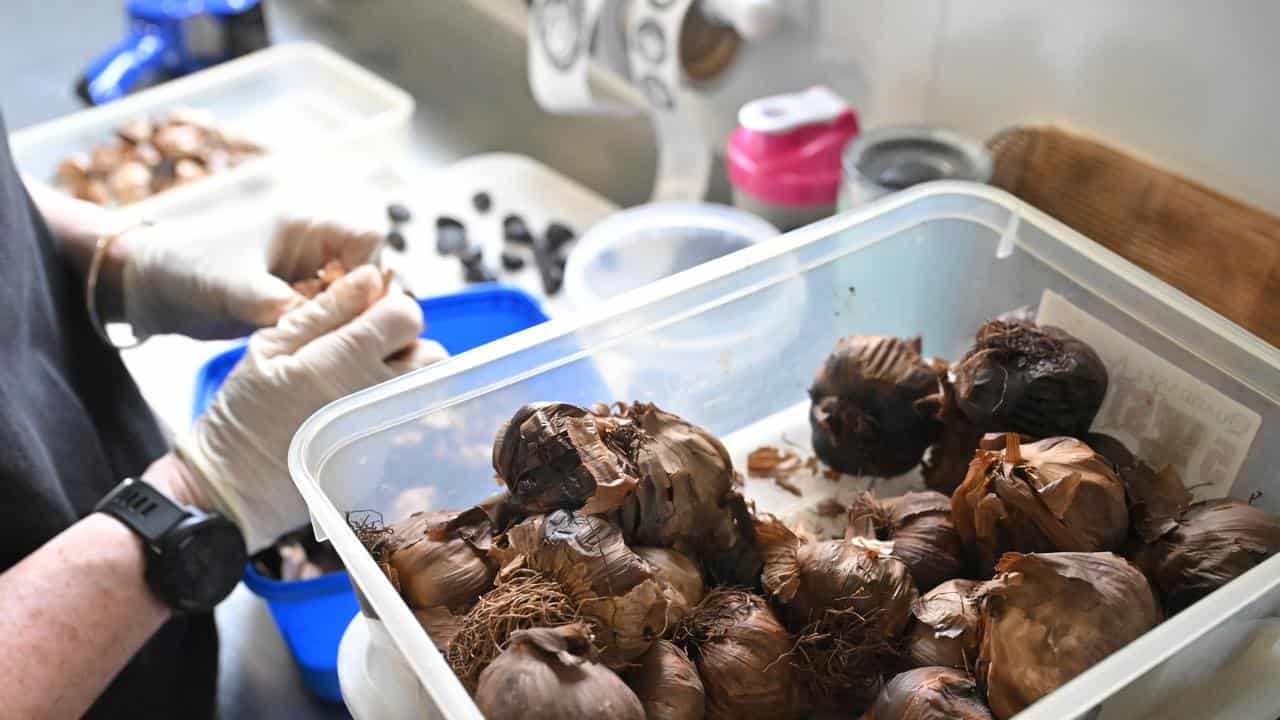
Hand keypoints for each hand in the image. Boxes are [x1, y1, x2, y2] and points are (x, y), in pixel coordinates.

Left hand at [122, 218, 383, 339]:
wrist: (150, 286)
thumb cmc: (188, 267)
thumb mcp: (236, 287)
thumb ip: (285, 306)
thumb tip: (332, 330)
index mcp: (308, 227)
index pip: (370, 240)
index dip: (370, 272)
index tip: (350, 304)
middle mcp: (315, 251)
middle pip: (369, 275)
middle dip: (359, 306)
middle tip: (332, 332)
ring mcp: (307, 279)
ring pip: (352, 302)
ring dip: (341, 325)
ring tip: (314, 344)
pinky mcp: (296, 305)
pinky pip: (329, 320)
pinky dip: (324, 337)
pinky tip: (304, 350)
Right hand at [169, 265, 447, 550]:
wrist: (236, 490)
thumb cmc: (245, 414)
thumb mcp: (270, 349)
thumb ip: (324, 310)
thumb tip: (368, 277)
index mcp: (347, 358)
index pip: (407, 313)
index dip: (388, 311)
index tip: (364, 322)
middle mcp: (378, 393)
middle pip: (431, 353)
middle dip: (406, 346)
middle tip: (366, 354)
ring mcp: (387, 429)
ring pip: (429, 388)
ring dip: (408, 378)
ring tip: (363, 384)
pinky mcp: (388, 457)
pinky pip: (412, 420)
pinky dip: (396, 410)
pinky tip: (357, 414)